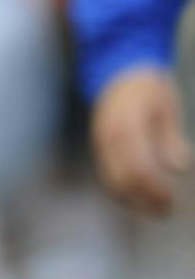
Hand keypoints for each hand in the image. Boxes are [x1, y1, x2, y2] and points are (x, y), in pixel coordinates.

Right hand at [91, 67, 192, 215]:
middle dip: (144, 199)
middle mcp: (109, 136)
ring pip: (110, 180)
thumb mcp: (166, 106)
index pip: (138, 168)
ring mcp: (100, 141)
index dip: (155, 189)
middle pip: (122, 179)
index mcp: (127, 126)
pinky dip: (120, 189)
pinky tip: (138, 195)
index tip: (171, 201)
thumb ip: (170, 136)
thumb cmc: (147, 87)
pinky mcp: (98, 145)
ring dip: (131, 199)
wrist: (117, 68)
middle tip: (166, 210)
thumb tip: (179, 166)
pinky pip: (105, 173)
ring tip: (154, 208)